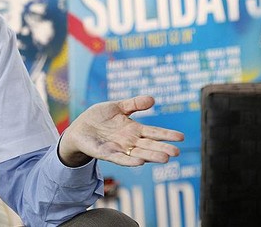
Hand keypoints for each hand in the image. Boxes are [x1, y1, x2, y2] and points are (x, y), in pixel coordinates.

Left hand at [58, 95, 183, 166]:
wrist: (79, 128)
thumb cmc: (99, 117)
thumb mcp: (117, 106)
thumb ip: (134, 104)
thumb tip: (152, 99)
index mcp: (134, 129)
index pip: (153, 132)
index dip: (166, 135)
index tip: (181, 137)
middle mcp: (129, 141)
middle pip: (149, 145)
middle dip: (162, 148)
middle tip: (177, 152)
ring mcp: (119, 148)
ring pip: (138, 154)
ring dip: (151, 156)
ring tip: (165, 158)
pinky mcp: (106, 153)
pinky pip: (119, 158)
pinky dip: (129, 161)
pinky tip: (140, 162)